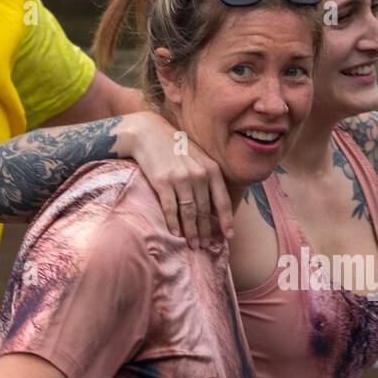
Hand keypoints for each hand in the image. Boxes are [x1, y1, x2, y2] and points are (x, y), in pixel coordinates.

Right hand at [121, 111, 231, 246]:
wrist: (149, 132)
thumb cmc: (175, 148)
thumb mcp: (199, 157)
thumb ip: (208, 177)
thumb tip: (214, 207)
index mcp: (211, 169)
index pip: (223, 201)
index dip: (226, 221)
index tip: (228, 236)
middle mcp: (199, 174)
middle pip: (205, 211)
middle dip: (205, 231)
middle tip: (205, 245)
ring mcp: (181, 178)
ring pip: (189, 213)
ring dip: (191, 232)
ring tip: (192, 244)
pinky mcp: (163, 182)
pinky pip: (171, 208)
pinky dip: (173, 223)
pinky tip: (175, 233)